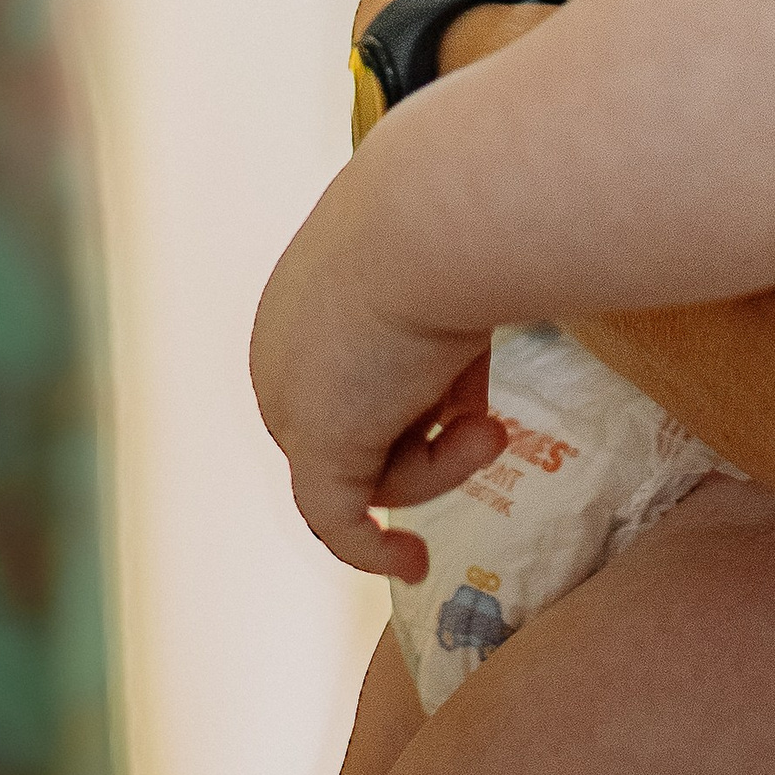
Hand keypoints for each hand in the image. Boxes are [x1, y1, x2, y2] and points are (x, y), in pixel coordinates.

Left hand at [249, 170, 496, 581]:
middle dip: (432, 431)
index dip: (420, 397)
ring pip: (372, 468)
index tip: (474, 403)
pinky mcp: (313, 446)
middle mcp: (283, 353)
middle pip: (362, 426)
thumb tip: (487, 299)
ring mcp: (290, 401)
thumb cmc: (449, 220)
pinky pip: (338, 519)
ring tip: (491, 427)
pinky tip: (414, 563)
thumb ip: (444, 305)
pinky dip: (372, 548)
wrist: (436, 211)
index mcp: (305, 300)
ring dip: (443, 462)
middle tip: (490, 422)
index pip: (354, 377)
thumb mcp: (445, 264)